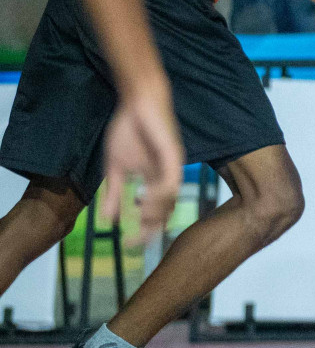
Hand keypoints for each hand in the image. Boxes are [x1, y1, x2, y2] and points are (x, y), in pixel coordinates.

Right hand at [98, 79, 182, 246]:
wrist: (137, 103)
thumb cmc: (128, 131)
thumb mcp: (115, 168)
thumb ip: (114, 193)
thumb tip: (107, 221)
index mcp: (155, 182)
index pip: (154, 212)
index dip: (145, 229)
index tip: (129, 245)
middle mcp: (167, 178)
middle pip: (165, 210)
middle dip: (151, 228)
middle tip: (136, 243)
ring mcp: (172, 167)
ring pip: (170, 198)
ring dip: (156, 212)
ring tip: (141, 222)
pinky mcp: (174, 155)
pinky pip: (171, 179)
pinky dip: (160, 193)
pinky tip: (145, 200)